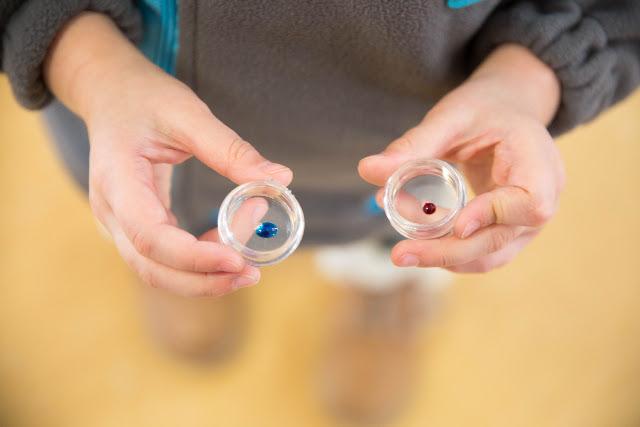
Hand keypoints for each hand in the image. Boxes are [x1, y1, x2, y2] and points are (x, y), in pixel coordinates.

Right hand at [45, 13, 291, 294]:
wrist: (110, 93)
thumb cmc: (144, 98)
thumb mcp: (187, 113)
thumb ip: (231, 149)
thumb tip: (281, 179)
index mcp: (117, 181)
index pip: (151, 238)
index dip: (195, 256)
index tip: (238, 259)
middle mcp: (112, 212)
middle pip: (152, 268)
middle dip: (204, 279)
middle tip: (252, 273)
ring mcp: (120, 223)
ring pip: (158, 271)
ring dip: (203, 276)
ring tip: (248, 260)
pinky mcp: (136, 225)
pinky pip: (165, 257)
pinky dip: (199, 260)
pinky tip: (229, 247)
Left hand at [359, 44, 563, 272]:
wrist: (508, 110)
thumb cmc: (484, 108)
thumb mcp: (451, 117)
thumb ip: (414, 145)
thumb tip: (367, 169)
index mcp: (538, 161)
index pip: (530, 202)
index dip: (494, 216)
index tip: (456, 224)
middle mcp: (544, 197)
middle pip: (500, 239)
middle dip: (448, 251)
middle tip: (399, 253)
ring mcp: (528, 220)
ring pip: (491, 255)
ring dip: (445, 258)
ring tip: (403, 252)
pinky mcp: (509, 230)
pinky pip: (483, 253)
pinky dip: (451, 254)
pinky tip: (420, 247)